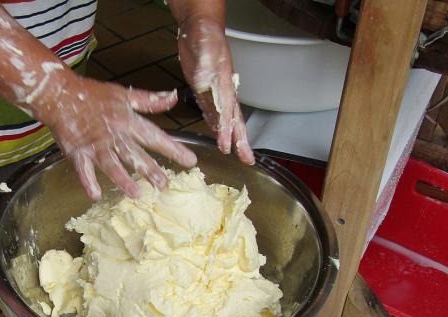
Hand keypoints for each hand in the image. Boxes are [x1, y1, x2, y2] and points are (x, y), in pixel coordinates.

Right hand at [37, 74, 197, 200]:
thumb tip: (174, 97)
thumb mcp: (124, 94)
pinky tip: (95, 195)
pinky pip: (83, 169)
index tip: (190, 161)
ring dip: (122, 179)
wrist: (60, 94)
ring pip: (110, 163)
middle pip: (134, 153)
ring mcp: (94, 144)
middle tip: (163, 185)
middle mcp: (113, 134)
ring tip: (136, 193)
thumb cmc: (93, 94)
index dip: (173, 148)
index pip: (154, 136)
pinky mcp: (76, 151)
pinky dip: (88, 181)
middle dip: (149, 169)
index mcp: (127, 120)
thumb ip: (149, 100)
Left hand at [178, 16, 253, 163]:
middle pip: (234, 119)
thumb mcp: (204, 47)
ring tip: (238, 154)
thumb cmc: (204, 34)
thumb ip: (204, 65)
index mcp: (223, 82)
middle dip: (240, 140)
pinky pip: (214, 112)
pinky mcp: (206, 91)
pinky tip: (217, 135)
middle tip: (247, 159)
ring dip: (231, 137)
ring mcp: (216, 92)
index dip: (227, 130)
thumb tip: (203, 82)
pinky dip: (217, 126)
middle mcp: (223, 90)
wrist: (200, 27)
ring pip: (226, 119)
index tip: (226, 146)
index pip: (227, 111)